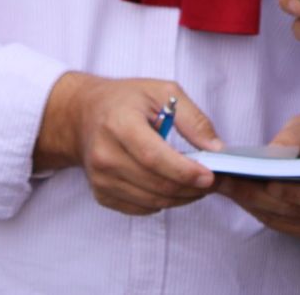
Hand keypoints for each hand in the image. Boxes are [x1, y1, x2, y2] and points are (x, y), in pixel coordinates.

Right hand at [36, 73, 222, 215]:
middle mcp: (104, 154)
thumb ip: (192, 118)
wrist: (82, 114)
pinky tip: (172, 187)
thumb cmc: (126, 99)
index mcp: (119, 123)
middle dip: (190, 188)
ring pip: (151, 201)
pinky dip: (162, 202)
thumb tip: (216, 149)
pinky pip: (140, 208)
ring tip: (197, 185)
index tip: (210, 176)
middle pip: (155, 184)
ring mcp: (100, 177)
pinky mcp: (100, 193)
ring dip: (181, 198)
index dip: (184, 171)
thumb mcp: (161, 91)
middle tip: (213, 182)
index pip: (154, 157)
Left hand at [217, 110, 299, 237]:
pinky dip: (257, 208)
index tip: (268, 183)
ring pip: (283, 218)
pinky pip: (279, 222)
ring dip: (251, 203)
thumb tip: (271, 154)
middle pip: (296, 210)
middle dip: (258, 195)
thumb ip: (295, 137)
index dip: (296, 193)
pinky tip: (235, 194)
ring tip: (223, 185)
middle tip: (226, 181)